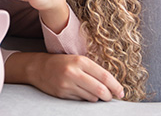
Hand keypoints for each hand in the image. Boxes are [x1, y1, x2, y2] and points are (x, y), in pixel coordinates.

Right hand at [7, 52, 124, 101]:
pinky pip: (81, 100)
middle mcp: (74, 72)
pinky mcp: (62, 94)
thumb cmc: (62, 62)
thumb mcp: (77, 60)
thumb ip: (93, 70)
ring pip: (92, 97)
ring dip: (97, 98)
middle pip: (100, 90)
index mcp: (80, 61)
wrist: (38, 67)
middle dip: (108, 96)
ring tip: (94, 93)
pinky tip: (81, 93)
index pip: (104, 76)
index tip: (121, 92)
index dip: (116, 86)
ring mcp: (67, 84)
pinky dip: (85, 99)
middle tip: (110, 97)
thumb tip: (111, 85)